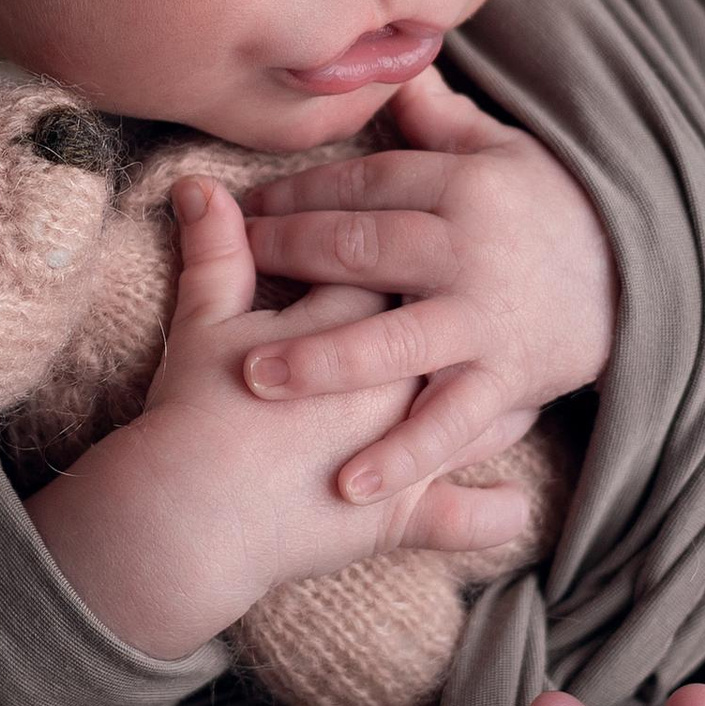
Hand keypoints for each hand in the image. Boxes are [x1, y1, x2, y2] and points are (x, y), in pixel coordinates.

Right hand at [22, 177, 538, 658]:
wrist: (188, 519)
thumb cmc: (192, 415)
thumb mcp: (202, 325)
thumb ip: (214, 252)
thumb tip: (199, 185)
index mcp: (353, 326)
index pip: (392, 271)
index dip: (398, 250)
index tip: (409, 240)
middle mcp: (397, 383)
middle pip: (443, 334)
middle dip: (459, 315)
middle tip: (476, 294)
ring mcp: (407, 451)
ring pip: (474, 416)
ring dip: (502, 401)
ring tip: (516, 385)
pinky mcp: (403, 519)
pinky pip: (464, 519)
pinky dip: (489, 515)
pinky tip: (515, 506)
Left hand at [235, 57, 617, 505]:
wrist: (651, 278)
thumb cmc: (561, 210)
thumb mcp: (507, 151)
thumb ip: (440, 119)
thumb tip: (390, 66)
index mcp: (464, 186)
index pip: (362, 184)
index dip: (295, 194)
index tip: (241, 208)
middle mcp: (469, 251)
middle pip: (362, 249)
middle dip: (288, 257)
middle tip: (229, 269)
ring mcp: (486, 321)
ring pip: (394, 340)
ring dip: (322, 359)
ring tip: (256, 376)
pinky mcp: (510, 381)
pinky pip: (448, 422)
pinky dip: (402, 456)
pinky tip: (348, 484)